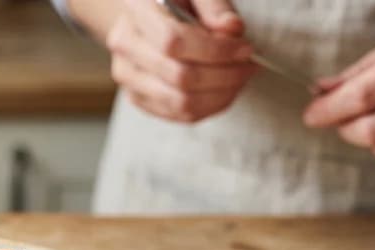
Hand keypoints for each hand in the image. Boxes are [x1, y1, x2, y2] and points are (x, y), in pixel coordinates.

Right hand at [106, 0, 256, 122]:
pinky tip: (224, 90)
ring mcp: (128, 76)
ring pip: (180, 103)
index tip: (244, 49)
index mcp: (137, 11)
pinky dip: (210, 106)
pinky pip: (179, 115)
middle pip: (179, 77)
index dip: (215, 50)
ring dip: (220, 95)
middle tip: (248, 65)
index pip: (173, 42)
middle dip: (224, 75)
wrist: (149, 14)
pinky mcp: (138, 98)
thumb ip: (214, 5)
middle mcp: (126, 46)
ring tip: (239, 78)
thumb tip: (232, 29)